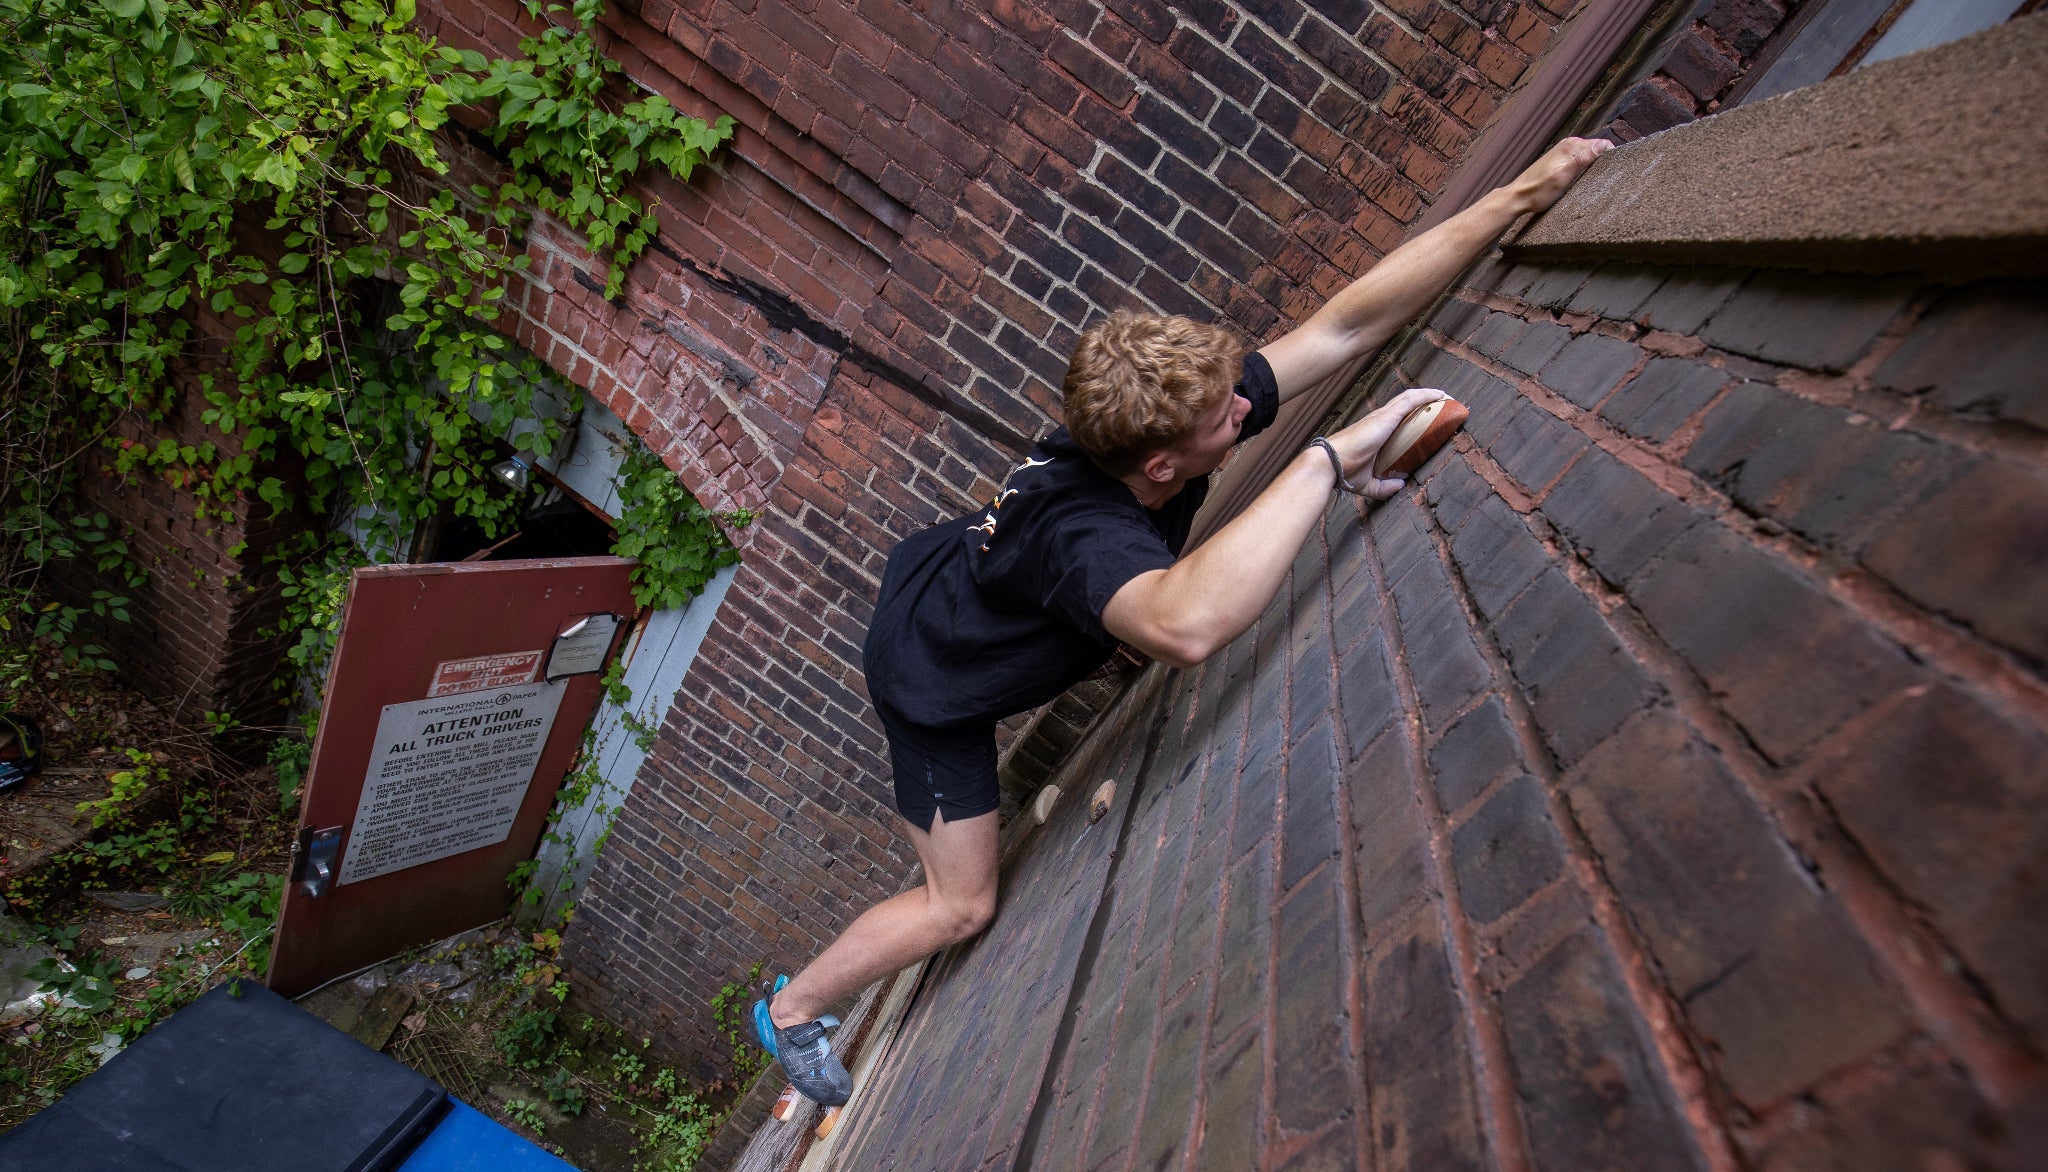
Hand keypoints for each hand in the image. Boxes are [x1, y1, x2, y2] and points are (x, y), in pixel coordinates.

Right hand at [1320, 386, 1448, 499]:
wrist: (1330, 464)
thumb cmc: (1344, 471)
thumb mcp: (1368, 483)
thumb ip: (1384, 486)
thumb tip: (1400, 484)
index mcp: (1376, 432)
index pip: (1398, 417)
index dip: (1414, 414)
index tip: (1431, 417)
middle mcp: (1380, 420)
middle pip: (1407, 404)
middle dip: (1426, 402)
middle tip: (1445, 405)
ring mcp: (1383, 416)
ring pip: (1411, 399)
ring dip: (1430, 396)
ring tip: (1448, 398)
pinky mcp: (1387, 416)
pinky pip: (1411, 401)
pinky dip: (1427, 396)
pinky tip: (1441, 395)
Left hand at [1505, 136, 1611, 215]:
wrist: (1518, 197)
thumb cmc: (1539, 190)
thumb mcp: (1563, 177)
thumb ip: (1582, 160)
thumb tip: (1603, 145)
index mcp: (1571, 145)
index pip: (1602, 145)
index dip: (1610, 157)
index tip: (1614, 171)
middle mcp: (1568, 145)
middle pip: (1596, 150)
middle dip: (1603, 162)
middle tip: (1606, 179)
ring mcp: (1564, 152)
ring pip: (1588, 156)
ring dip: (1594, 166)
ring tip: (1596, 180)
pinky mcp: (1561, 162)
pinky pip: (1580, 161)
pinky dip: (1584, 169)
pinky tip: (1584, 180)